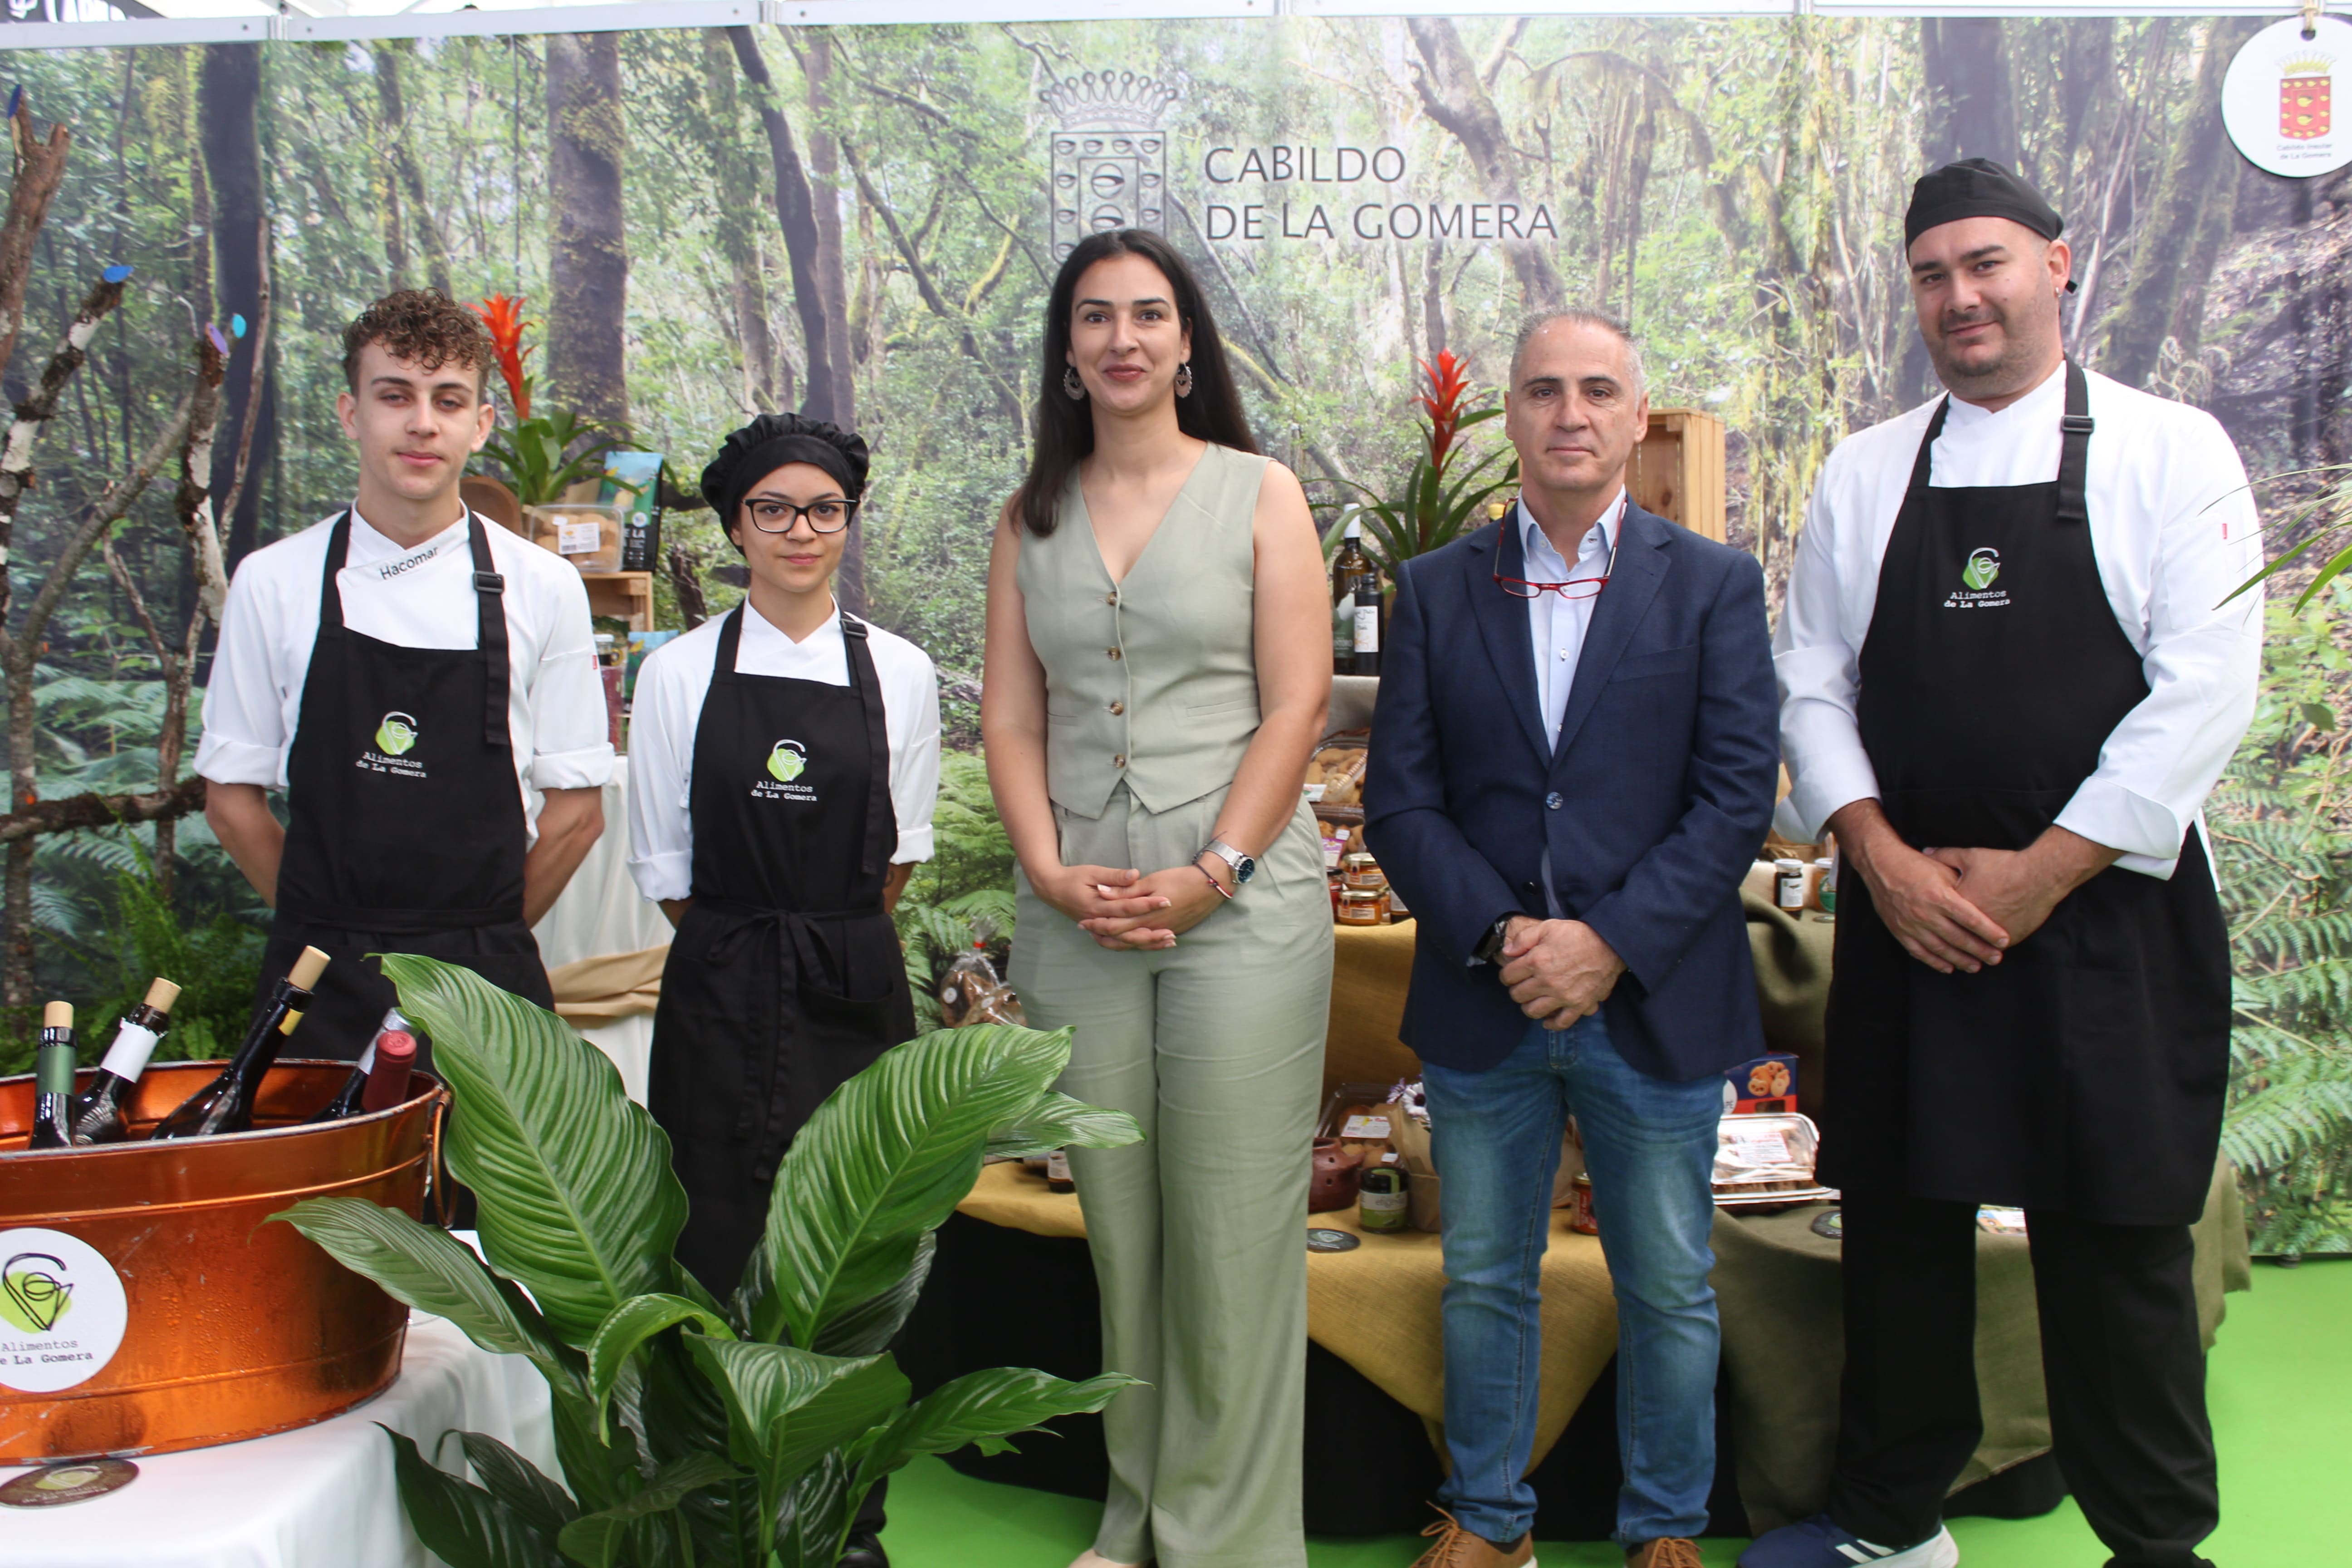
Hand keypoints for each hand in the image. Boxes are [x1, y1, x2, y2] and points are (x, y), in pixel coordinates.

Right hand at [1033, 864, 1170, 933]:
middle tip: (1172, 932)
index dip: (1148, 904)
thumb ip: (1114, 876)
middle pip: (1128, 932)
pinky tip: (1152, 945)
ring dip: (1147, 943)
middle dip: (1152, 932)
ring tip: (1168, 942)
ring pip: (1125, 942)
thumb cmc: (1072, 877)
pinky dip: (1136, 945)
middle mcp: (1098, 921)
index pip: (1127, 907)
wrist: (1051, 889)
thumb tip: (1135, 874)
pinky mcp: (1100, 931)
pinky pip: (1119, 943)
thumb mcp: (1092, 871)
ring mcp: (1098, 929)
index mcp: (1097, 906)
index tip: (1167, 900)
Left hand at [1080, 860, 1231, 949]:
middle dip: (1102, 935)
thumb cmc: (1180, 879)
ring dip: (1117, 942)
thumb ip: (1126, 890)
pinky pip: (1149, 943)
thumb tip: (1102, 892)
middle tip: (1086, 931)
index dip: (1097, 925)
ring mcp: (1163, 931)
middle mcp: (1152, 928)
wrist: (1210, 886)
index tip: (1082, 922)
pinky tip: (1129, 941)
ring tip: (1102, 939)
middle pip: (1122, 938)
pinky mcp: (1172, 930)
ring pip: (1135, 944)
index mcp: (1145, 915)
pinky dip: (1136, 943)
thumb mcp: (1151, 881)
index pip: (1114, 925)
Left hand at [1497, 917, 1625, 1028]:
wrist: (1610, 944)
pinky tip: (1547, 1019)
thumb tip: (1506, 952)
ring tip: (1532, 999)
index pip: (1508, 976)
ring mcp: (1563, 996)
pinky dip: (1551, 1024)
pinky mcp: (1579, 1005)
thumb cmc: (1579, 935)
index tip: (1512, 973)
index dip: (1506, 974)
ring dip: (1528, 1006)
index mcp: (1537, 961)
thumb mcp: (1549, 927)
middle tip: (1522, 984)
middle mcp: (1547, 982)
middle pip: (1517, 995)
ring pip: (1533, 1011)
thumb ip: (1524, 938)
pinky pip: (1561, 1022)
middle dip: (1516, 989)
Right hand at [1829, 799, 2007, 973]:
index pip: (1971, 919)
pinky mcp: (1899, 930)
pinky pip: (1919, 952)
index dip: (1989, 932)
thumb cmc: (1916, 865)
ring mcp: (1911, 924)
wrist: (1881, 865)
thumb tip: (1985, 901)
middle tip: (1996, 958)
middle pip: (1958, 938)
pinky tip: (1948, 967)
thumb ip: (1962, 887)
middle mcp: (1925, 913)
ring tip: (1976, 966)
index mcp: (1939, 895)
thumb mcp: (1943, 869)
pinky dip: (1935, 962)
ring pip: (1940, 949)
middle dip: (1980, 950)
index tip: (2004, 941)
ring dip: (1960, 960)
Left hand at [1924, 827, 2119, 950]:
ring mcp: (1992, 934)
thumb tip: (1926, 851)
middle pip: (1955, 938)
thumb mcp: (1970, 857)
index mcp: (1958, 904)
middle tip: (1941, 951)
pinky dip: (1990, 947)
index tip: (1926, 923)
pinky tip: (1987, 950)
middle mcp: (1973, 923)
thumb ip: (1945, 856)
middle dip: (1947, 944)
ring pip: (1976, 947)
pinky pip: (1996, 947)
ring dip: (1970, 952)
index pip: (1940, 916)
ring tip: (1967, 960)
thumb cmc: (2003, 864)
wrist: (2040, 875)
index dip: (1934, 918)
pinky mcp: (2011, 938)